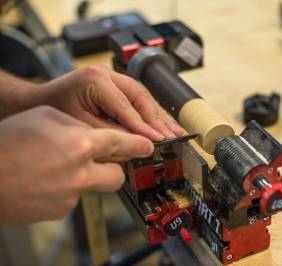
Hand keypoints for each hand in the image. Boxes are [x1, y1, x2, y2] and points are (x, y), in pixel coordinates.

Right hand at [0, 106, 153, 223]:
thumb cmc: (8, 142)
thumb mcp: (44, 117)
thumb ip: (75, 124)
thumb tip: (92, 133)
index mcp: (79, 144)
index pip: (121, 143)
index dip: (138, 144)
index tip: (149, 146)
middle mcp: (80, 172)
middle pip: (117, 175)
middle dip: (114, 167)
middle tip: (100, 160)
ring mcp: (70, 195)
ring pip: (92, 187)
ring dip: (84, 177)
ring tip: (55, 167)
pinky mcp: (59, 212)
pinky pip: (72, 199)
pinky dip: (65, 190)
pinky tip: (45, 181)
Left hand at [22, 65, 182, 140]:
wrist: (40, 101)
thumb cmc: (55, 112)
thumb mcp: (81, 126)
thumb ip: (110, 134)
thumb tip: (138, 144)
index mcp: (94, 80)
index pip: (126, 106)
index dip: (144, 126)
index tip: (158, 141)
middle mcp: (106, 74)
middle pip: (140, 96)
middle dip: (158, 119)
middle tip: (172, 136)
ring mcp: (111, 76)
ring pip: (143, 96)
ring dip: (159, 115)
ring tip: (175, 131)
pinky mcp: (115, 84)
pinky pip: (137, 98)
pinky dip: (150, 112)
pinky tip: (163, 123)